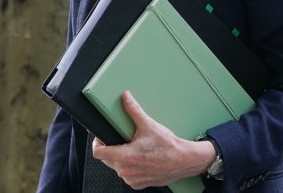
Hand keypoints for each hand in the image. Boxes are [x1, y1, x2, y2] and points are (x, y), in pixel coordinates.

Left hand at [91, 91, 215, 189]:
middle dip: (112, 148)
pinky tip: (141, 159)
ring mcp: (132, 179)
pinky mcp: (138, 184)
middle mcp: (126, 171)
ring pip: (117, 167)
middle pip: (107, 159)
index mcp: (125, 156)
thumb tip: (125, 98)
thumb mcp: (149, 125)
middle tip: (123, 139)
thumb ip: (133, 110)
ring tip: (134, 148)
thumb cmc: (168, 146)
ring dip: (121, 158)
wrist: (184, 160)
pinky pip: (127, 175)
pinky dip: (130, 167)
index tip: (102, 138)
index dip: (98, 143)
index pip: (98, 153)